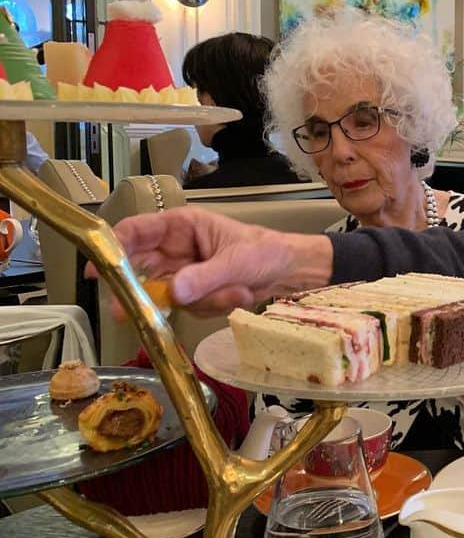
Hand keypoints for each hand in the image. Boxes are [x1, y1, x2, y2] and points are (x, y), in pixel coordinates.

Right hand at [86, 207, 332, 315]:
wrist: (292, 272)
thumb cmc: (266, 251)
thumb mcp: (238, 262)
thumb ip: (205, 277)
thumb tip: (173, 292)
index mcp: (182, 226)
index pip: (136, 232)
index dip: (112, 248)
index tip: (98, 270)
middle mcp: (176, 249)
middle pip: (139, 269)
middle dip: (143, 291)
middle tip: (128, 311)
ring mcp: (184, 273)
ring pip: (167, 295)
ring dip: (202, 299)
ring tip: (235, 289)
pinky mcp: (195, 294)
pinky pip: (189, 307)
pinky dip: (214, 306)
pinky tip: (238, 294)